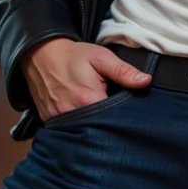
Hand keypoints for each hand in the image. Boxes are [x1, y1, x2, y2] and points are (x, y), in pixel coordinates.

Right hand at [22, 37, 150, 120]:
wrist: (41, 55)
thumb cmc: (73, 56)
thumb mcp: (101, 58)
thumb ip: (123, 71)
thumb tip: (146, 81)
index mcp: (88, 100)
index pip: (113, 120)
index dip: (123, 119)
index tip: (130, 116)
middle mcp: (72, 115)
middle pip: (98, 130)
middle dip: (109, 128)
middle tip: (117, 121)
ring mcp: (58, 120)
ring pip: (82, 133)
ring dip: (93, 130)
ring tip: (101, 123)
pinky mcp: (49, 122)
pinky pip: (67, 132)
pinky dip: (77, 129)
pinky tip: (84, 123)